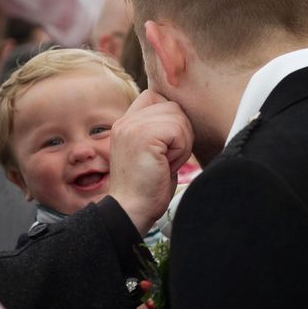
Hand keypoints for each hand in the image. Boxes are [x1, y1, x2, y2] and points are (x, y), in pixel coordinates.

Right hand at [109, 90, 193, 234]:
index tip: (167, 144)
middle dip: (180, 132)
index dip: (170, 117)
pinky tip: (167, 165)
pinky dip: (181, 150)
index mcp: (125, 123)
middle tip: (168, 158)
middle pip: (172, 106)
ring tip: (166, 162)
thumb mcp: (150, 151)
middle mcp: (125, 121)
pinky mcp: (143, 136)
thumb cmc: (146, 188)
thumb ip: (158, 130)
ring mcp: (132, 127)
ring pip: (178, 117)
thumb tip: (182, 116)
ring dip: (182, 143)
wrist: (131, 211)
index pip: (154, 97)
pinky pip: (178, 131)